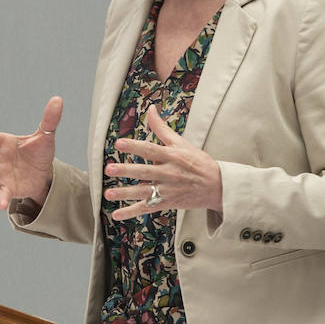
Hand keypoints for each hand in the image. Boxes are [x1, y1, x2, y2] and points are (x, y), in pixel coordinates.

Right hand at [0, 96, 62, 209]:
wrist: (44, 174)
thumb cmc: (38, 152)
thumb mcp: (46, 136)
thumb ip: (50, 119)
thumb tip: (57, 100)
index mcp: (6, 142)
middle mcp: (0, 157)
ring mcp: (2, 173)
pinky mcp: (8, 187)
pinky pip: (3, 192)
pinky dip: (1, 198)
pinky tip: (0, 204)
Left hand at [104, 106, 222, 220]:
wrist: (216, 186)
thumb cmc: (198, 162)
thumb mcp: (182, 143)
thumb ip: (162, 128)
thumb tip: (150, 109)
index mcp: (172, 156)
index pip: (151, 150)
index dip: (135, 146)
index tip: (119, 143)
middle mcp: (169, 174)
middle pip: (145, 172)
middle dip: (126, 171)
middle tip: (109, 169)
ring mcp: (167, 190)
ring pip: (143, 192)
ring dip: (125, 194)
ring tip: (108, 193)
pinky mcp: (166, 203)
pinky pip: (147, 208)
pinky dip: (131, 212)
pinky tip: (116, 214)